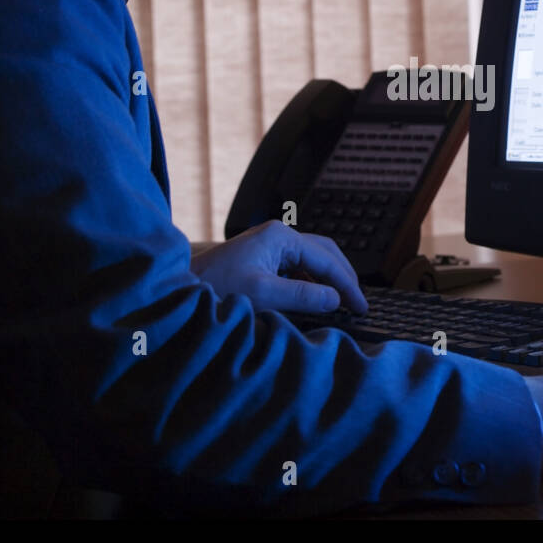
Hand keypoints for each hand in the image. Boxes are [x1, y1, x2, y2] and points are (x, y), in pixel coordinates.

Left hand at [189, 220, 367, 315]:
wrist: (180, 288)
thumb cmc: (216, 288)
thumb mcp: (263, 294)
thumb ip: (302, 296)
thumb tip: (335, 299)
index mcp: (281, 237)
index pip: (326, 260)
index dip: (347, 285)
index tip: (361, 307)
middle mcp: (279, 235)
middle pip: (325, 252)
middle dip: (343, 277)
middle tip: (358, 304)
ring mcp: (271, 245)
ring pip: (313, 259)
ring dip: (329, 280)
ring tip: (343, 303)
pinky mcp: (264, 258)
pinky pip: (299, 268)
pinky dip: (313, 283)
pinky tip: (317, 300)